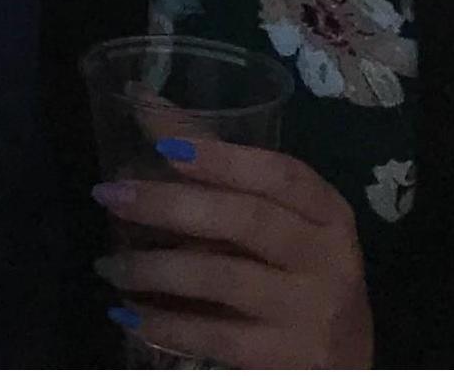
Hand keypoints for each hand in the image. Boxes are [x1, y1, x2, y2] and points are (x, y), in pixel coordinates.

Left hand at [94, 139, 371, 366]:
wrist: (345, 366)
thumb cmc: (297, 272)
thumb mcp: (276, 217)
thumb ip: (217, 163)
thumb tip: (143, 103)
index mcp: (328, 213)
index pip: (282, 174)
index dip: (223, 157)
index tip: (163, 145)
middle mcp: (329, 261)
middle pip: (247, 220)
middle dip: (170, 204)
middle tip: (109, 194)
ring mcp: (312, 315)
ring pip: (224, 279)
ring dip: (155, 269)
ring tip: (108, 265)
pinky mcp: (290, 361)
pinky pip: (217, 336)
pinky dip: (166, 324)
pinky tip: (128, 314)